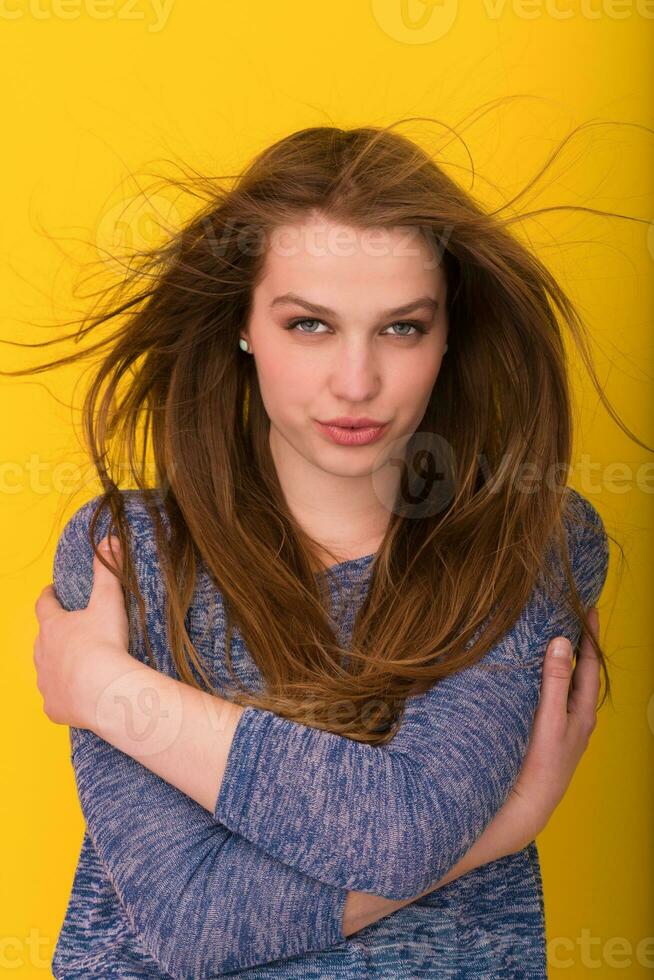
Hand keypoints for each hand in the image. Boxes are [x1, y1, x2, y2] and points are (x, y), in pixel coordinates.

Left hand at [33, 535, 129, 728]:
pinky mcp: (54, 707)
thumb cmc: (104, 644)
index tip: (53, 592)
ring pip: (47, 671)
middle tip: (70, 632)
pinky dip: (65, 697)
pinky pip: (56, 701)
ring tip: (76, 667)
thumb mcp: (108, 601)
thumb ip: (107, 570)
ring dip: (58, 667)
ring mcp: (46, 682)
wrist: (104, 690)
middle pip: (43, 640)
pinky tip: (78, 698)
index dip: (49, 597)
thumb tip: (109, 538)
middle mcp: (42, 654)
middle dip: (53, 635)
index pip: (44, 605)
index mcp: (53, 627)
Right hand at [499, 606, 601, 847]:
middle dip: (580, 645)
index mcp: (583, 712)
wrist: (527, 806)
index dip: (589, 636)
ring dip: (565, 661)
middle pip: (582, 673)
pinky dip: (551, 678)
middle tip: (573, 617)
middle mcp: (577, 717)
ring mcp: (564, 727)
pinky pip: (555, 696)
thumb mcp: (548, 718)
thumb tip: (561, 641)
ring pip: (568, 685)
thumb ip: (554, 680)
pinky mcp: (548, 734)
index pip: (590, 664)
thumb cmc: (541, 765)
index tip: (588, 609)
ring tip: (557, 639)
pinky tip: (538, 677)